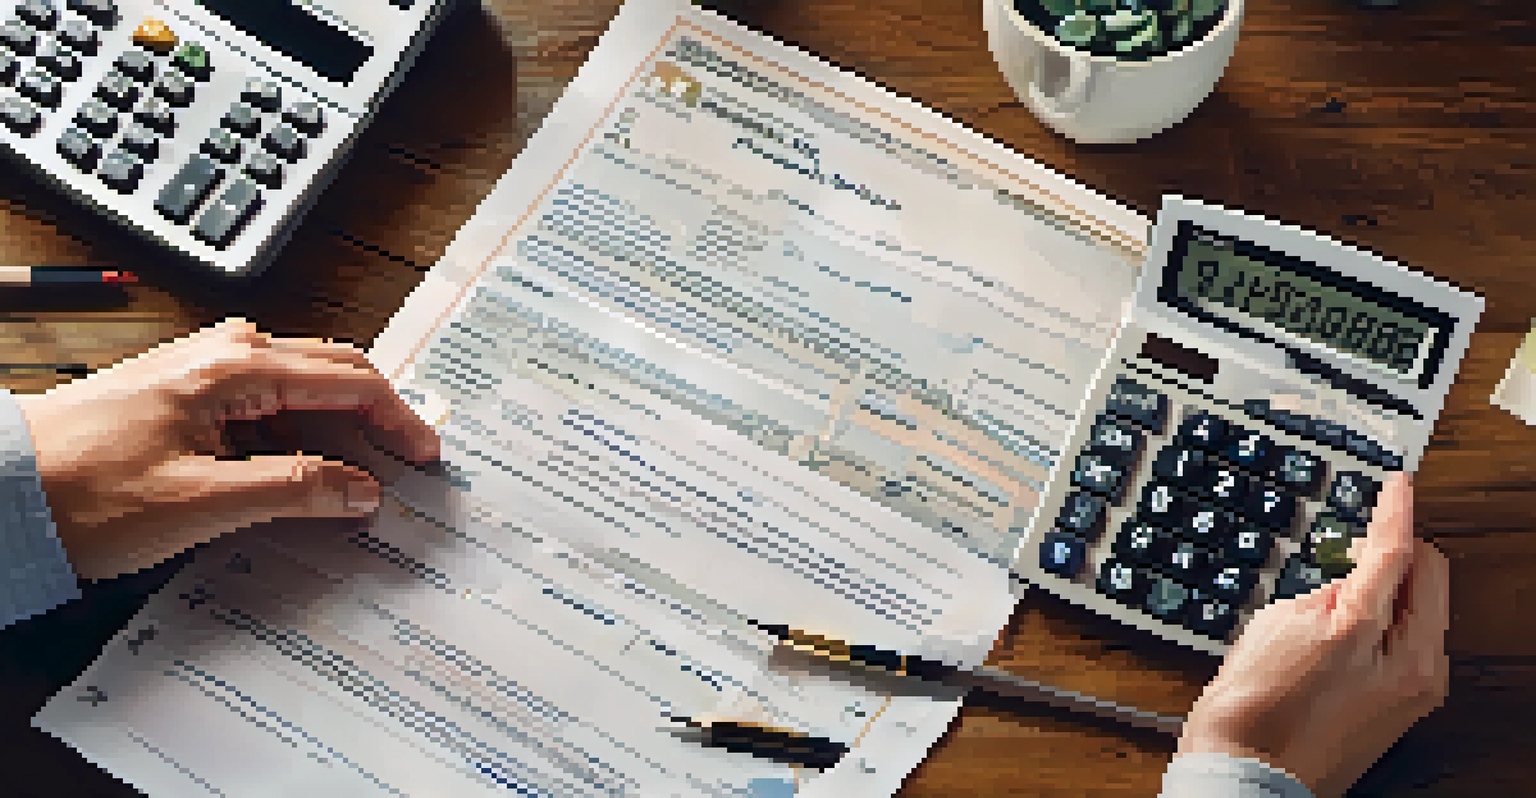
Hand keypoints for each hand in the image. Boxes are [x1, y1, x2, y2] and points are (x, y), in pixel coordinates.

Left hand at [14, 317, 439, 580]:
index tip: (426, 456)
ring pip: (301, 387)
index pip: (349, 382)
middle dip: (378, 416)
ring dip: (337, 428)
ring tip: (356, 479)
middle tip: (407, 463)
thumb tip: (362, 489)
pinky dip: (298, 434)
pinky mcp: (188, 393)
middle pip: (333, 372)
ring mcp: (205, 369)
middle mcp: (225, 353)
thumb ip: (294, 491)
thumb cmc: (84, 490)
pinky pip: (266, 404)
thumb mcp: (202, 501)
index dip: (398, 420)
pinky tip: (298, 472)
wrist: (2, 488)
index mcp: (236, 368)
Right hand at [1176, 473, 1449, 797]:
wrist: (1247, 772)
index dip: (1394, 512)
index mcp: (1382, 640)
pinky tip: (1343, 632)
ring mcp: (1413, 692)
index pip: (1397, 555)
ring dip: (1391, 589)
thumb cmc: (1252, 711)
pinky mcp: (1402, 708)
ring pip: (1422, 611)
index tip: (1398, 485)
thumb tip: (1345, 582)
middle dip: (1397, 552)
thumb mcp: (1278, 624)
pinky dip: (1387, 623)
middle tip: (1353, 543)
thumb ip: (1324, 591)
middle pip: (1428, 580)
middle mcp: (1414, 668)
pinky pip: (1408, 644)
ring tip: (1335, 598)